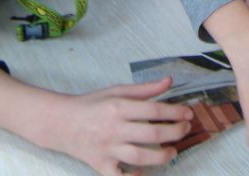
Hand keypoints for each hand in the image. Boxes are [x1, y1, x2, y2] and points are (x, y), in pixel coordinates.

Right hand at [44, 77, 192, 175]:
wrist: (60, 122)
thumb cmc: (91, 104)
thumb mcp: (116, 90)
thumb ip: (144, 89)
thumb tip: (169, 82)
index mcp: (119, 107)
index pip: (155, 110)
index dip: (175, 112)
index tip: (188, 113)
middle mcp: (114, 128)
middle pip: (152, 134)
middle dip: (175, 133)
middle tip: (185, 130)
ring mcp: (107, 148)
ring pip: (140, 157)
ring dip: (162, 157)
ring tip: (173, 152)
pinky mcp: (100, 164)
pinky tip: (143, 173)